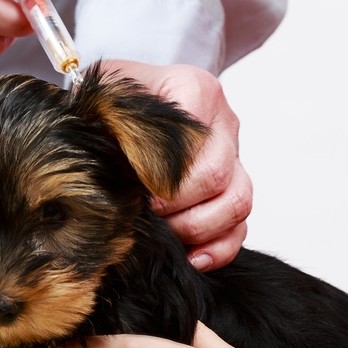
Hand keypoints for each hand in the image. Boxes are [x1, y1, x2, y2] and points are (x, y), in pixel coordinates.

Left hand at [100, 60, 250, 270]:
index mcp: (196, 90)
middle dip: (177, 203)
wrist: (132, 98)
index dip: (163, 170)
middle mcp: (223, 123)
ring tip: (165, 233)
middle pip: (216, 174)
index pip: (193, 136)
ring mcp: (235, 158)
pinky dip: (218, 248)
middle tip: (145, 213)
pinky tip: (190, 257)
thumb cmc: (119, 97)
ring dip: (197, 227)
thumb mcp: (107, 90)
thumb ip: (109, 116)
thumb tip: (108, 165)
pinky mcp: (233, 189)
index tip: (137, 185)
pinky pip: (240, 227)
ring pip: (237, 201)